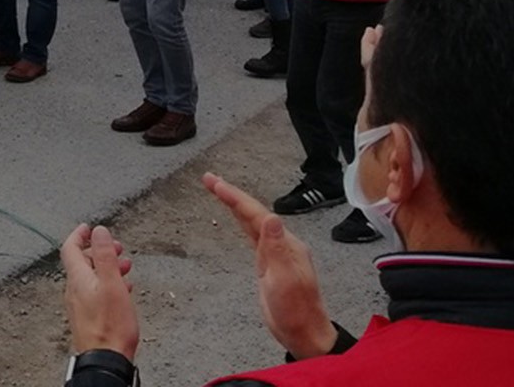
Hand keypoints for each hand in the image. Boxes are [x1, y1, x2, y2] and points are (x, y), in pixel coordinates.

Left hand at [58, 224, 138, 360]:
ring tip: (125, 265)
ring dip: (106, 267)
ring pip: (91, 277)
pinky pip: (95, 292)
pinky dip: (108, 283)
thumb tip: (98, 231)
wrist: (105, 360)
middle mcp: (74, 289)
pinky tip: (123, 289)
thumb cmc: (110, 326)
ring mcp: (80, 304)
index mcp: (78, 278)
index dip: (79, 234)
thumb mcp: (111, 283)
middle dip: (99, 250)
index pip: (70, 248)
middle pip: (82, 262)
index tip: (89, 227)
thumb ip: (104, 255)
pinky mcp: (88, 317)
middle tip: (116, 246)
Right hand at [204, 174, 336, 359]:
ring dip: (235, 205)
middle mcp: (282, 245)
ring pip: (252, 222)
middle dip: (231, 194)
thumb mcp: (285, 280)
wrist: (304, 334)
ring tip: (218, 190)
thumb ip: (277, 248)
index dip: (235, 197)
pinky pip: (252, 236)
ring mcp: (276, 254)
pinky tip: (237, 218)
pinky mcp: (269, 265)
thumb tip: (271, 217)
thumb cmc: (296, 312)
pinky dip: (242, 222)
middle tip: (209, 179)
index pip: (257, 214)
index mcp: (286, 245)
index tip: (215, 183)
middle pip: (253, 213)